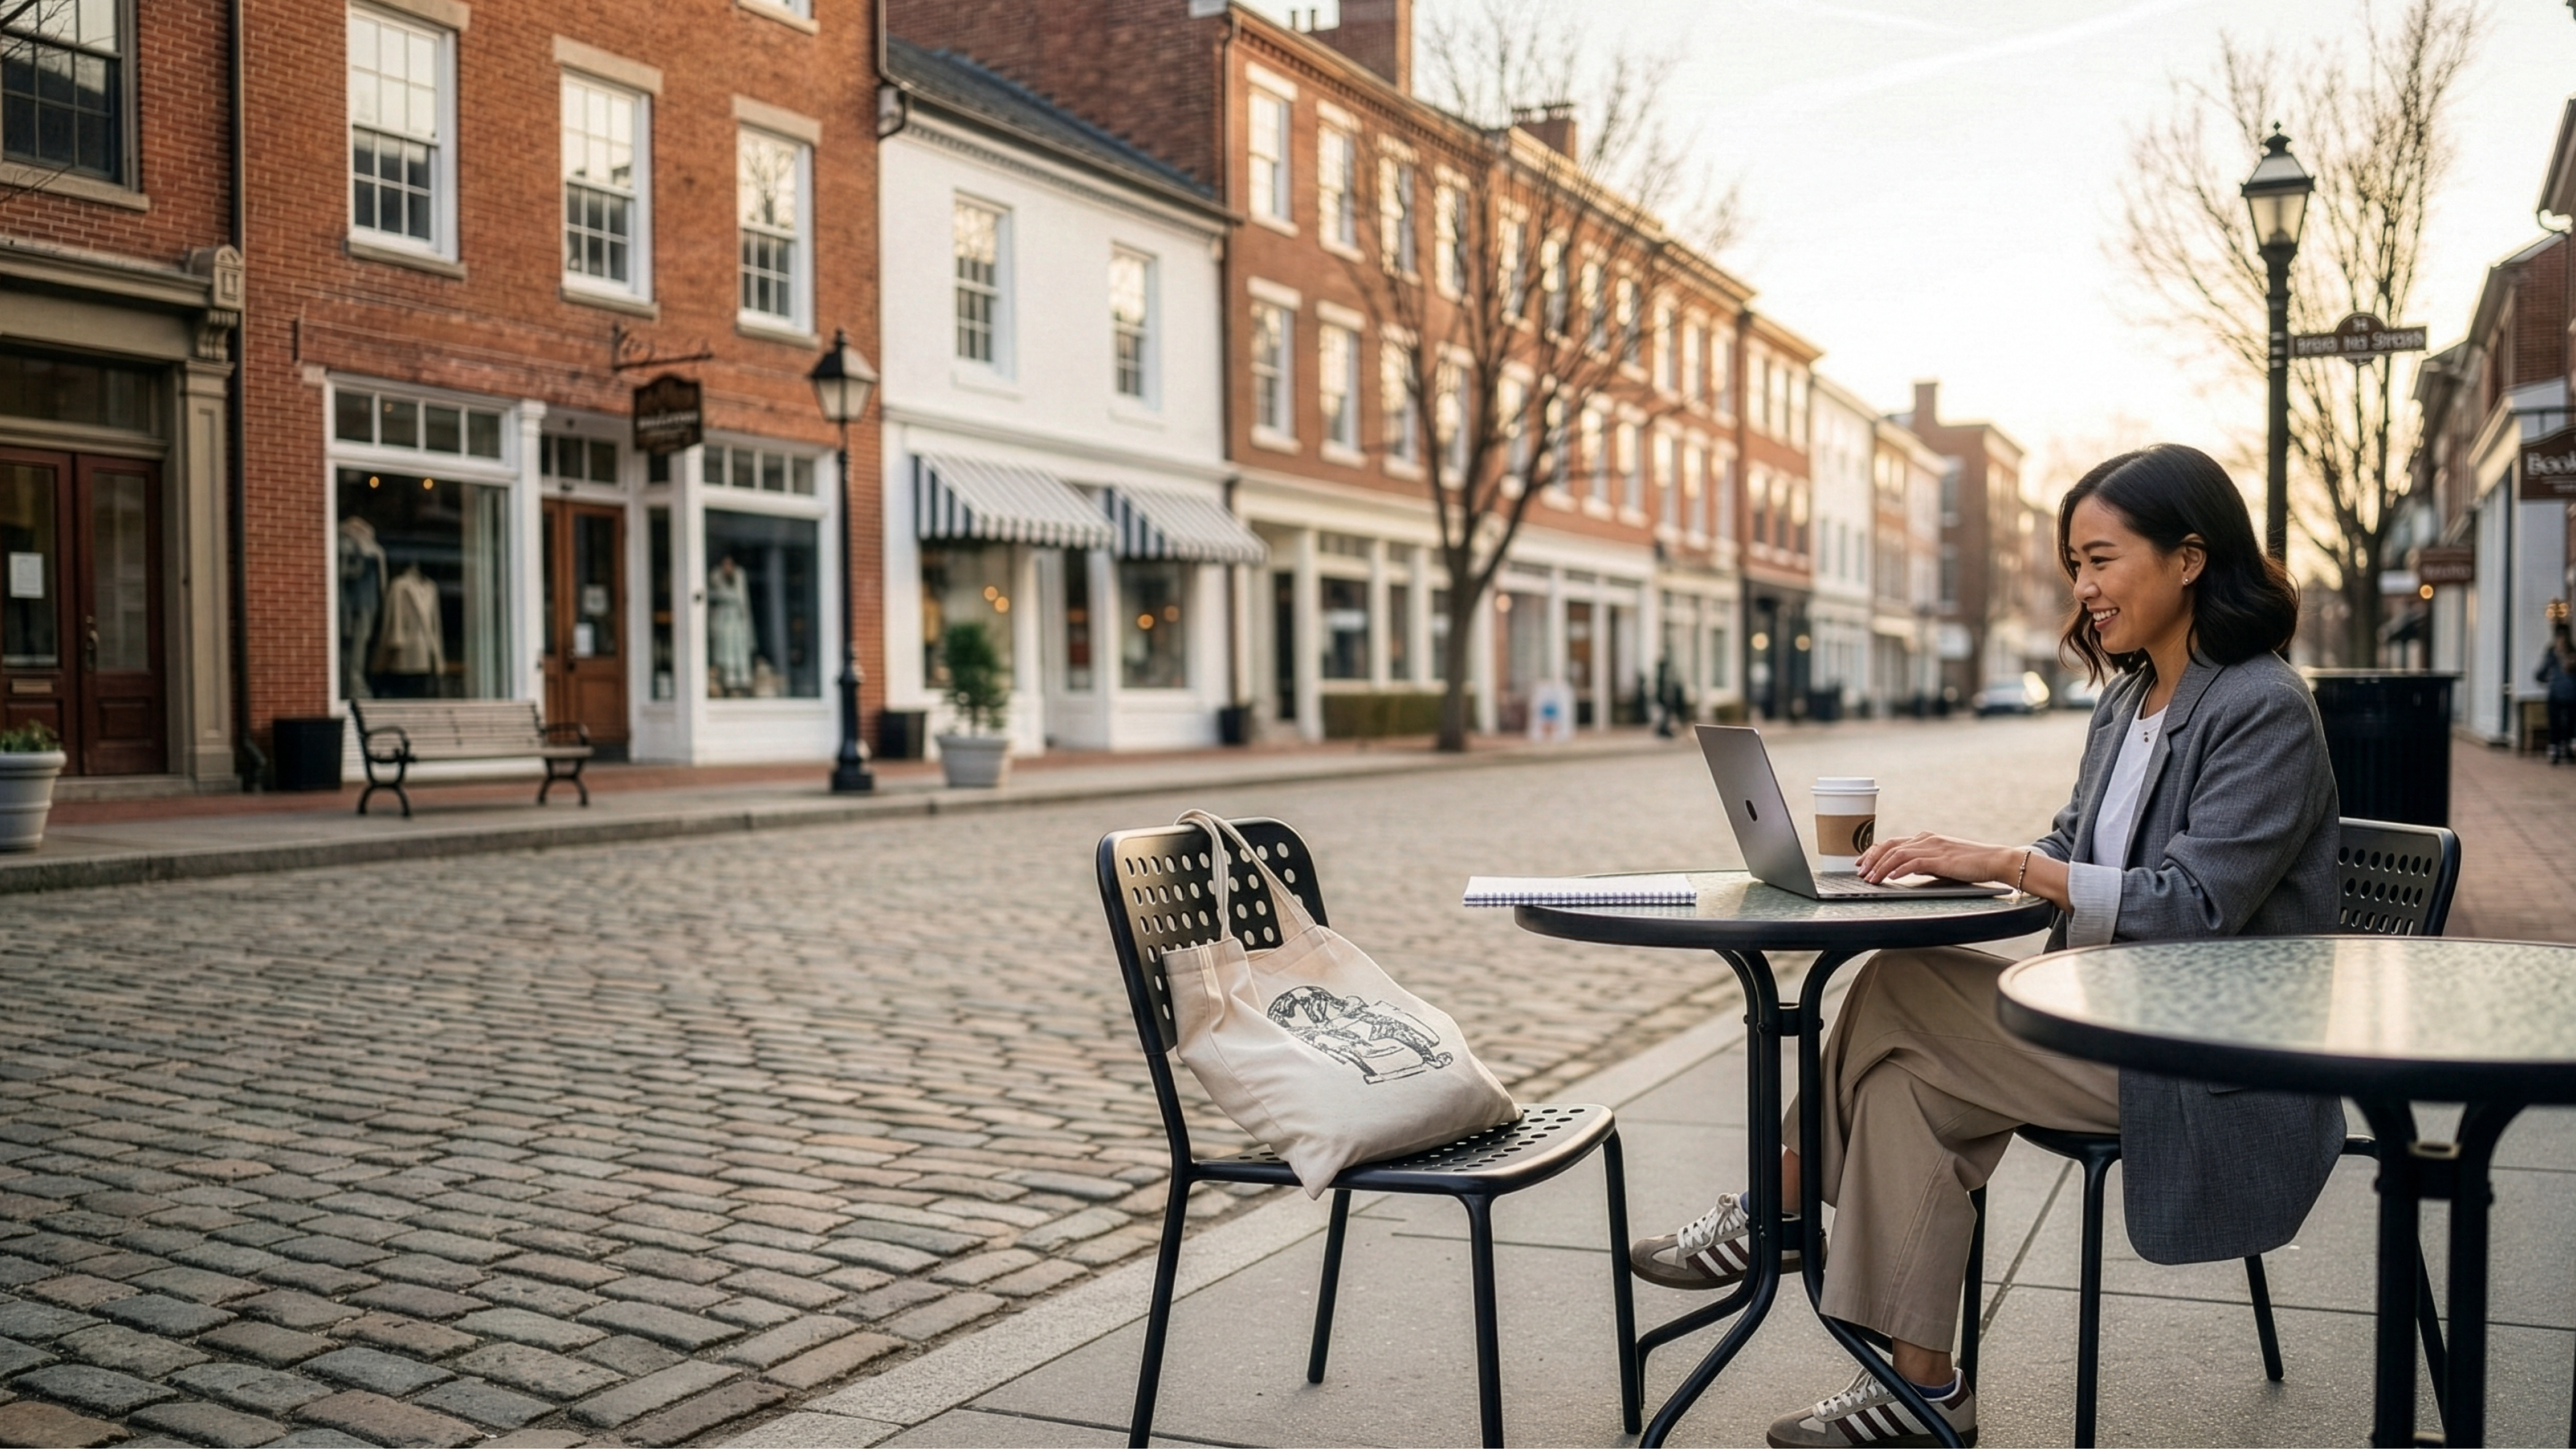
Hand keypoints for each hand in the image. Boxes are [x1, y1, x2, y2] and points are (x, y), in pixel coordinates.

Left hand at [1856, 832, 2012, 885]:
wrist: (1994, 860)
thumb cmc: (1969, 864)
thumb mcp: (1941, 862)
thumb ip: (1923, 863)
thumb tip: (1904, 871)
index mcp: (1925, 838)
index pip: (1892, 842)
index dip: (1874, 851)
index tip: (1861, 862)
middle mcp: (1926, 839)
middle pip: (1890, 845)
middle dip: (1871, 859)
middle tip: (1860, 872)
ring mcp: (1933, 847)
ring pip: (1898, 854)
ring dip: (1881, 867)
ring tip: (1871, 879)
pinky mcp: (1941, 858)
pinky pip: (1915, 863)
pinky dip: (1900, 869)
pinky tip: (1891, 878)